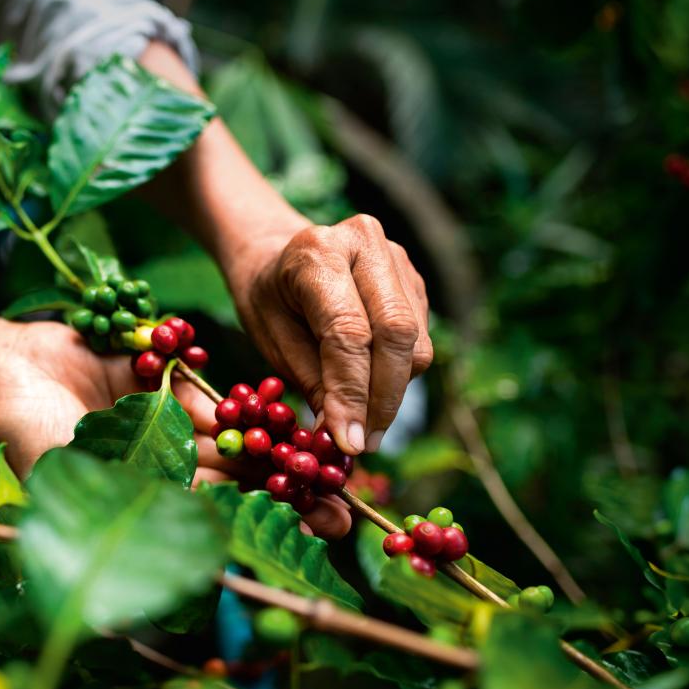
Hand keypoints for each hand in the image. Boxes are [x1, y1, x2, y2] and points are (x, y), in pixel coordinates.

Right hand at [0, 320, 351, 538]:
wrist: (1, 366)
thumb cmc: (26, 435)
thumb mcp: (72, 489)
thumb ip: (116, 526)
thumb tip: (140, 611)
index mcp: (146, 497)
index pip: (218, 517)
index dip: (265, 524)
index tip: (315, 530)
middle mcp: (161, 465)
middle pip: (237, 480)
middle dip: (287, 490)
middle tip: (342, 501)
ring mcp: (163, 423)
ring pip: (233, 436)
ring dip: (279, 445)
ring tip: (329, 456)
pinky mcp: (161, 381)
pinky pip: (209, 392)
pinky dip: (244, 400)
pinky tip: (286, 406)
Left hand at [225, 213, 432, 456]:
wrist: (278, 256)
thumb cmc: (269, 300)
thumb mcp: (271, 339)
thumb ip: (311, 381)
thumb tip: (344, 436)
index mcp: (318, 252)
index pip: (348, 331)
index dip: (352, 392)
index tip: (347, 442)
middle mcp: (365, 244)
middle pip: (396, 332)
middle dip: (383, 398)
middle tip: (363, 444)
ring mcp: (397, 260)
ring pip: (415, 342)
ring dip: (393, 393)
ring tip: (362, 425)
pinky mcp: (414, 282)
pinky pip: (419, 340)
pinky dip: (399, 376)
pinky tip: (371, 391)